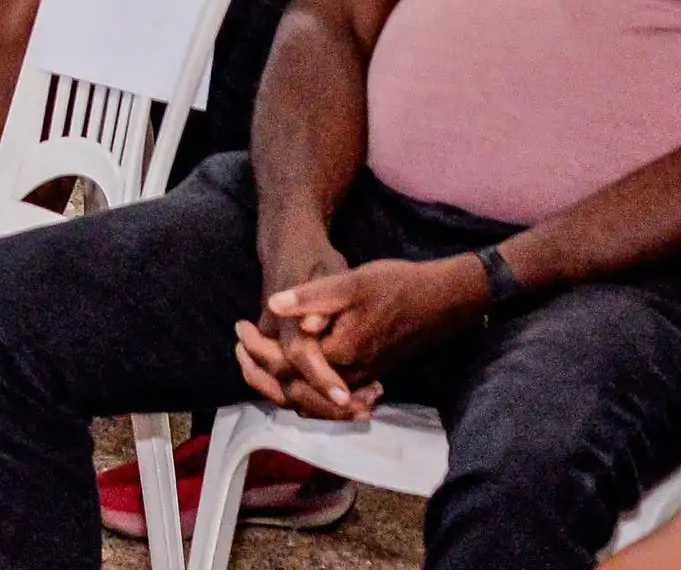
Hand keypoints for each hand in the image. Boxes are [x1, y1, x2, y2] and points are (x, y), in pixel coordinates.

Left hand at [238, 256, 480, 413]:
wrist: (442, 302)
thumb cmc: (397, 285)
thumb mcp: (351, 282)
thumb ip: (312, 297)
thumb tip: (272, 304)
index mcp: (339, 354)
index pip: (285, 366)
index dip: (256, 350)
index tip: (239, 329)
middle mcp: (347, 378)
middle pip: (292, 388)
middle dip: (260, 369)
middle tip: (240, 343)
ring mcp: (359, 382)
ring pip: (309, 398)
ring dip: (279, 381)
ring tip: (257, 358)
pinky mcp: (367, 379)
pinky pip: (325, 397)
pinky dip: (302, 388)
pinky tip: (293, 372)